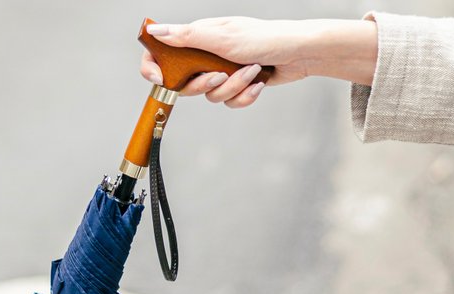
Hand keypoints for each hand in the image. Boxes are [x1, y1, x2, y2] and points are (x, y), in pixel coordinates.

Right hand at [140, 17, 377, 107]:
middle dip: (205, 84)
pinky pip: (229, 102)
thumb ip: (187, 37)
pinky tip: (258, 83)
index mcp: (200, 37)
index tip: (158, 79)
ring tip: (251, 72)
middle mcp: (208, 54)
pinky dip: (244, 96)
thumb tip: (157, 32)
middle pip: (186, 83)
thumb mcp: (222, 37)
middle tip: (219, 74)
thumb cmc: (264, 38)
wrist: (299, 53)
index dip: (155, 67)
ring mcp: (223, 71)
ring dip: (233, 88)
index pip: (164, 53)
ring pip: (211, 96)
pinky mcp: (238, 86)